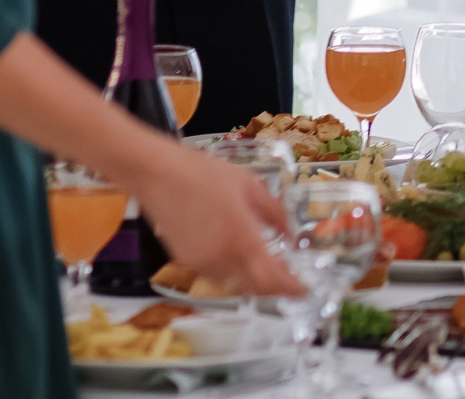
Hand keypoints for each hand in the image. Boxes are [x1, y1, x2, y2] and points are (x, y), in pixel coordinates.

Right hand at [132, 145, 302, 298]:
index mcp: (242, 238)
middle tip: (289, 279)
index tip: (305, 290)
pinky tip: (237, 256)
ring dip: (253, 280)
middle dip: (275, 288)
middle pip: (255, 288)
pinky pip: (216, 276)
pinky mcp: (185, 262)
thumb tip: (292, 234)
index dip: (291, 288)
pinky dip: (232, 273)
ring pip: (235, 285)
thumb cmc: (205, 174)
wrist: (159, 175)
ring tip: (267, 266)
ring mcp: (201, 263)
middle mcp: (222, 258)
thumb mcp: (250, 185)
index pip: (272, 278)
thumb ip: (274, 212)